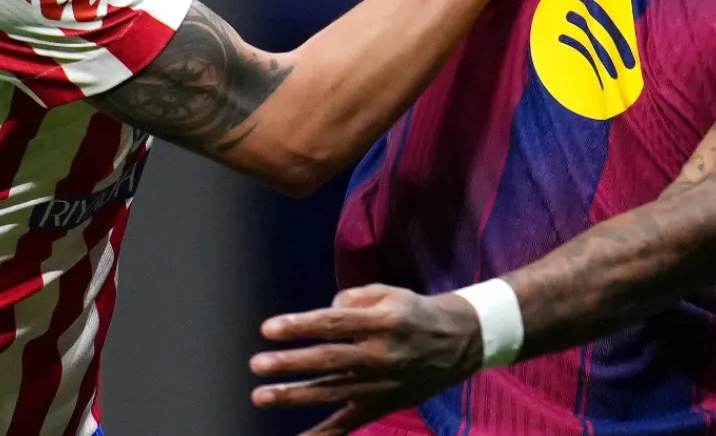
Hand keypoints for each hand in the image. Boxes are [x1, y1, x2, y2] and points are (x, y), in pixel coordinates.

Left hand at [251, 283, 482, 434]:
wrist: (458, 344)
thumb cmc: (414, 313)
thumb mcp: (389, 293)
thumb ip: (353, 299)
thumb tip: (321, 313)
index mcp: (383, 321)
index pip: (333, 324)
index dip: (300, 326)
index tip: (268, 328)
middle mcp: (381, 355)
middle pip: (328, 361)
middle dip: (290, 364)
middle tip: (258, 365)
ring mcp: (381, 384)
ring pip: (332, 392)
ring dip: (294, 395)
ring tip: (261, 396)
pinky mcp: (382, 405)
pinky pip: (349, 424)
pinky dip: (323, 435)